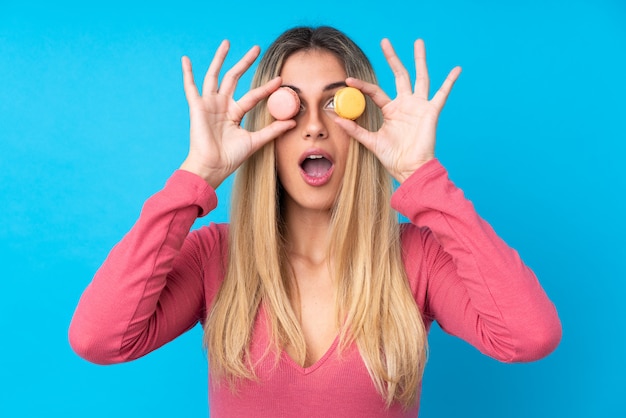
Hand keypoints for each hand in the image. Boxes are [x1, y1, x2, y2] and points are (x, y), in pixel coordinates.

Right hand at [180, 40, 295, 188]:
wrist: (213, 167)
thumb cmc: (231, 157)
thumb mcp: (255, 141)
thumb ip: (273, 130)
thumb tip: (293, 122)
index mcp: (235, 113)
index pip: (253, 95)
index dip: (266, 88)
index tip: (280, 80)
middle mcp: (222, 105)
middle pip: (235, 78)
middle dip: (245, 63)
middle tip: (256, 48)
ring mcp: (209, 104)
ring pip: (215, 76)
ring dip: (220, 59)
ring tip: (227, 42)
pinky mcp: (197, 107)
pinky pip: (190, 87)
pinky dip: (187, 73)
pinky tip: (185, 59)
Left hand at [334, 39, 460, 182]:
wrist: (410, 169)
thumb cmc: (393, 157)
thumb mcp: (370, 141)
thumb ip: (354, 129)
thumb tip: (335, 118)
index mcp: (391, 110)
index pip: (375, 92)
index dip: (362, 86)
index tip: (348, 81)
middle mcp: (405, 104)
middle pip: (399, 75)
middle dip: (392, 58)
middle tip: (385, 41)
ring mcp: (419, 106)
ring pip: (420, 77)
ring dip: (419, 59)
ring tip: (418, 42)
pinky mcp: (431, 112)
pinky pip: (442, 94)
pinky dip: (450, 82)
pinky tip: (457, 69)